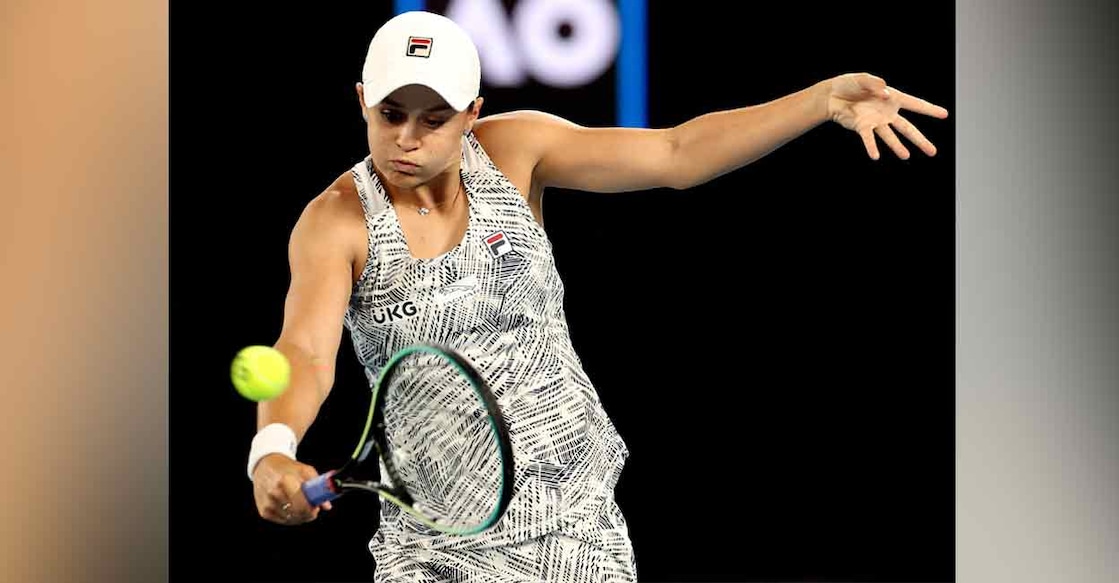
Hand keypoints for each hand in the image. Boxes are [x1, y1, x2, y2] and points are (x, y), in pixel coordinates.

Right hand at [251, 453, 332, 524]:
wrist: (264, 467)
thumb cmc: (288, 469)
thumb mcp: (305, 471)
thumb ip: (318, 487)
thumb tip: (327, 506)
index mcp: (285, 481)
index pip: (301, 503)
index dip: (312, 509)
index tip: (317, 507)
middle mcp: (274, 493)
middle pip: (298, 513)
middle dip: (309, 513)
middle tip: (313, 508)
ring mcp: (268, 504)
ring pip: (292, 519)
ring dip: (301, 516)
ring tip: (302, 505)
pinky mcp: (264, 512)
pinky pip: (283, 521)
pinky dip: (291, 517)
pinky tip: (292, 507)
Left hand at [824, 72, 948, 160]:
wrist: (831, 96)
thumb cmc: (849, 85)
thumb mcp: (863, 79)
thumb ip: (875, 84)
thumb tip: (886, 94)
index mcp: (892, 98)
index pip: (915, 104)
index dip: (930, 109)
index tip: (945, 114)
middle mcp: (887, 113)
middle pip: (907, 128)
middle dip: (920, 140)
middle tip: (933, 152)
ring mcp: (875, 122)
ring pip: (890, 137)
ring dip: (897, 147)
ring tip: (906, 156)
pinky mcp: (862, 127)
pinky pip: (869, 139)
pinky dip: (872, 147)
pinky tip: (875, 156)